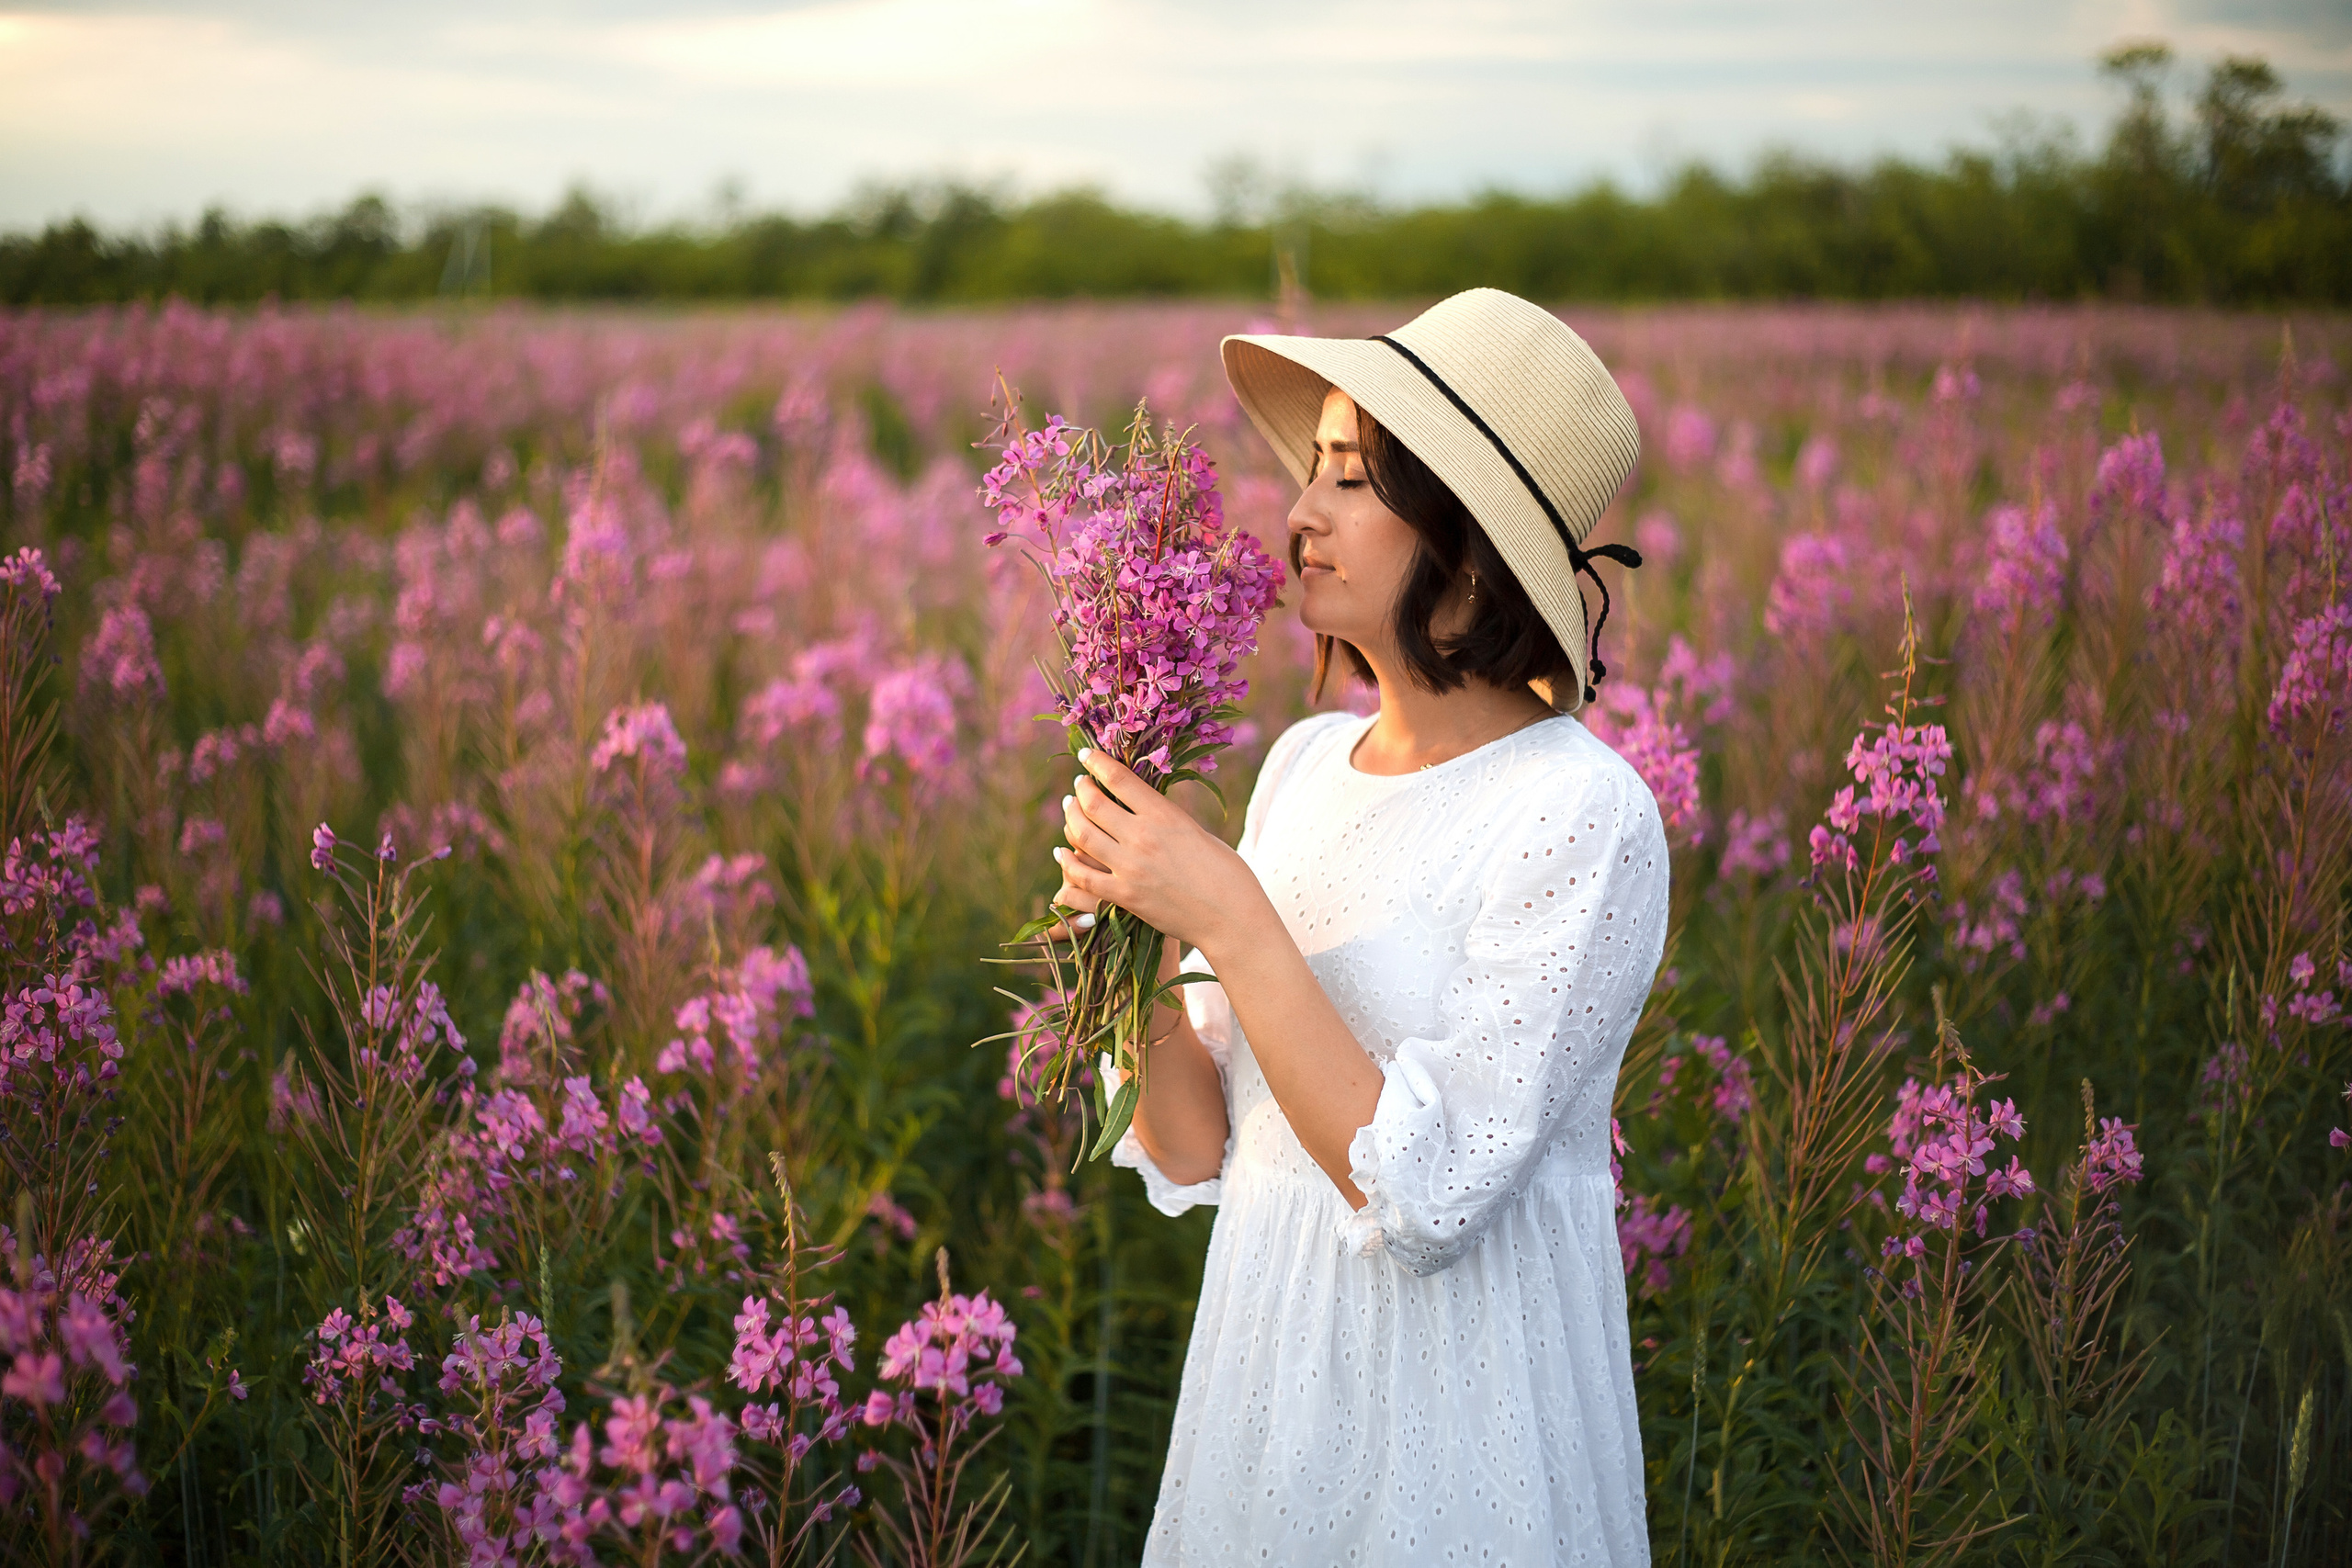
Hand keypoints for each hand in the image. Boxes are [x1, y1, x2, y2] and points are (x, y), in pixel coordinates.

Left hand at [1051, 748, 1266, 955]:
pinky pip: (1083, 877)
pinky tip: (1061, 853)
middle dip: (1081, 789)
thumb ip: (1168, 819)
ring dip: (1070, 819)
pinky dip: (1067, 862)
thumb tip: (1145, 807)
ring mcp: (1130, 868)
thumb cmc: (1227, 874)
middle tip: (1078, 785)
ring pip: (1082, 836)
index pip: (1120, 779)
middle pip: (1094, 804)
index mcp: (1166, 815)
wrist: (1231, 918)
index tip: (1087, 754)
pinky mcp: (1124, 897)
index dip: (1097, 762)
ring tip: (1069, 809)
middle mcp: (1143, 837)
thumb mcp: (1198, 832)